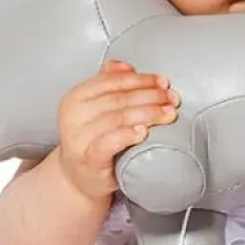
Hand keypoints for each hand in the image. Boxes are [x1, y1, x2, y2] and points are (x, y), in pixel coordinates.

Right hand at [57, 59, 179, 200]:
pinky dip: (127, 135)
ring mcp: (78, 138)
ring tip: (168, 113)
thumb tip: (126, 66)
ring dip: (147, 114)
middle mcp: (73, 115)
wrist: (78, 178)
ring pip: (117, 119)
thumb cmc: (92, 140)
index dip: (140, 80)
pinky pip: (108, 143)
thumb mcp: (95, 110)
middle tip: (172, 98)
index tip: (162, 81)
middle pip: (118, 99)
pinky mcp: (87, 159)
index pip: (111, 81)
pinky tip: (143, 132)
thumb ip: (108, 85)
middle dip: (150, 96)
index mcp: (75, 97)